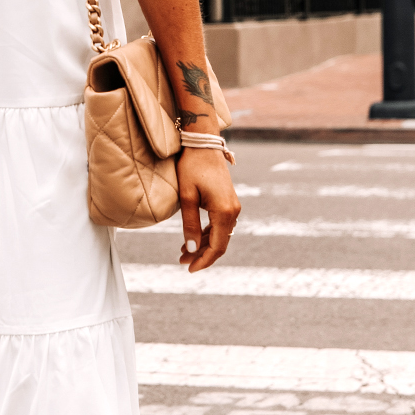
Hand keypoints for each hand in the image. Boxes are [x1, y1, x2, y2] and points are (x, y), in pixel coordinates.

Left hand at [178, 150, 239, 271]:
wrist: (203, 145)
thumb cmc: (192, 168)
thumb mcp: (187, 197)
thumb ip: (189, 225)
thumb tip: (191, 249)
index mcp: (224, 212)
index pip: (216, 247)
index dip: (204, 261)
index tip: (189, 269)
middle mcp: (232, 211)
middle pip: (220, 243)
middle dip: (201, 255)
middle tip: (182, 262)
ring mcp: (232, 207)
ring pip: (219, 235)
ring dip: (202, 245)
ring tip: (183, 252)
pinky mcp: (228, 202)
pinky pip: (219, 225)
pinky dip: (206, 234)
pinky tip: (192, 239)